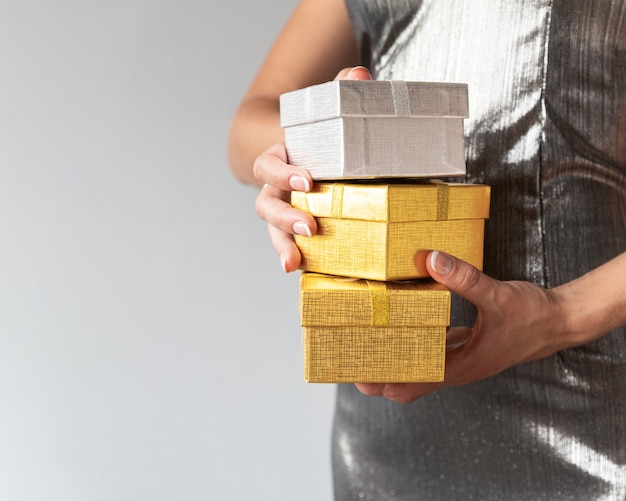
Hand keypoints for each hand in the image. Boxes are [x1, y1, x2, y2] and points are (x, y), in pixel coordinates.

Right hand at [253, 66, 371, 271]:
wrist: (304, 154)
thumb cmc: (318, 136)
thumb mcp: (327, 113)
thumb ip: (341, 91)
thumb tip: (358, 76)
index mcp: (280, 157)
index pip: (269, 164)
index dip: (283, 172)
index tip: (306, 179)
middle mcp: (276, 186)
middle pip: (266, 203)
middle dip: (284, 216)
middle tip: (309, 226)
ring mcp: (283, 209)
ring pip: (272, 229)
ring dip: (282, 244)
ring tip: (293, 261)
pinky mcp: (295, 227)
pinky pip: (288, 243)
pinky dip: (291, 256)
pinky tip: (299, 270)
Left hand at [356, 251, 570, 402]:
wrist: (560, 321)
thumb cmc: (533, 315)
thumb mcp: (497, 294)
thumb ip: (464, 278)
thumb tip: (430, 259)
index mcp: (461, 366)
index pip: (410, 384)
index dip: (381, 381)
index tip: (355, 372)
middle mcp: (457, 368)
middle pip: (408, 383)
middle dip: (379, 376)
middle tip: (351, 359)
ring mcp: (461, 360)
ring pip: (419, 369)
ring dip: (394, 361)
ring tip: (369, 344)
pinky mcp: (466, 348)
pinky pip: (433, 353)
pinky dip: (415, 345)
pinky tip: (405, 326)